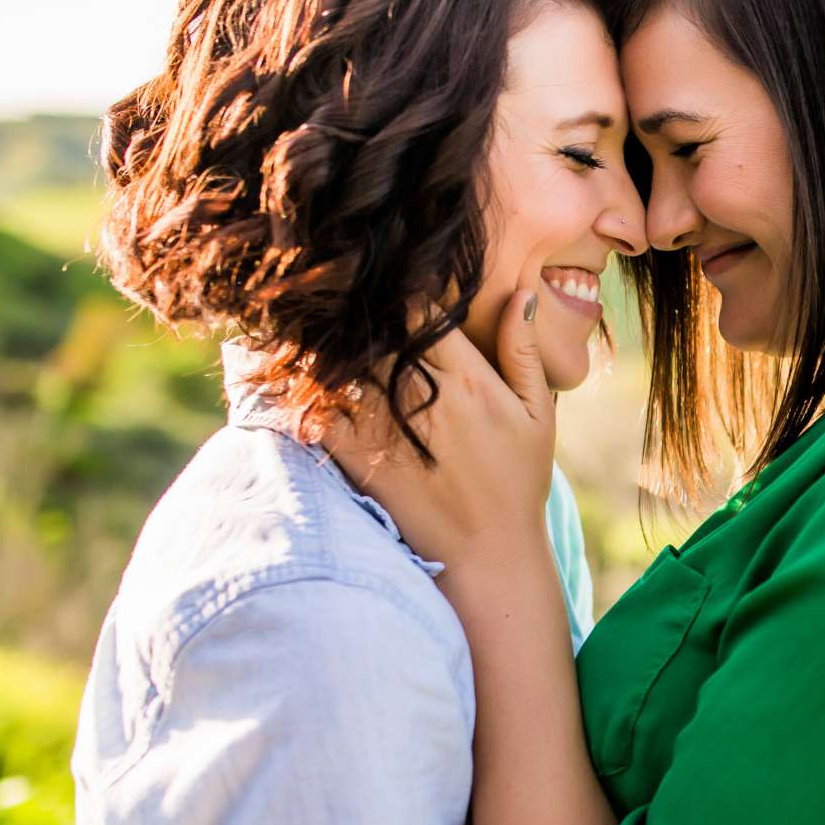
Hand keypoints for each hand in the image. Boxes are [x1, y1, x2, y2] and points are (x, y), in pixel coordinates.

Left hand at [320, 288, 556, 570]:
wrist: (487, 555)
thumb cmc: (518, 481)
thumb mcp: (538, 413)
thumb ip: (524, 352)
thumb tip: (522, 293)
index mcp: (466, 376)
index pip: (420, 306)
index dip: (400, 282)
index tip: (390, 270)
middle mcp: (420, 394)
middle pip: (374, 325)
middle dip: (356, 301)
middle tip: (338, 278)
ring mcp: (383, 425)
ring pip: (340, 359)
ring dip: (325, 334)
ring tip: (307, 310)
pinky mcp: (355, 456)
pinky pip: (317, 407)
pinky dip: (301, 383)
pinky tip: (285, 364)